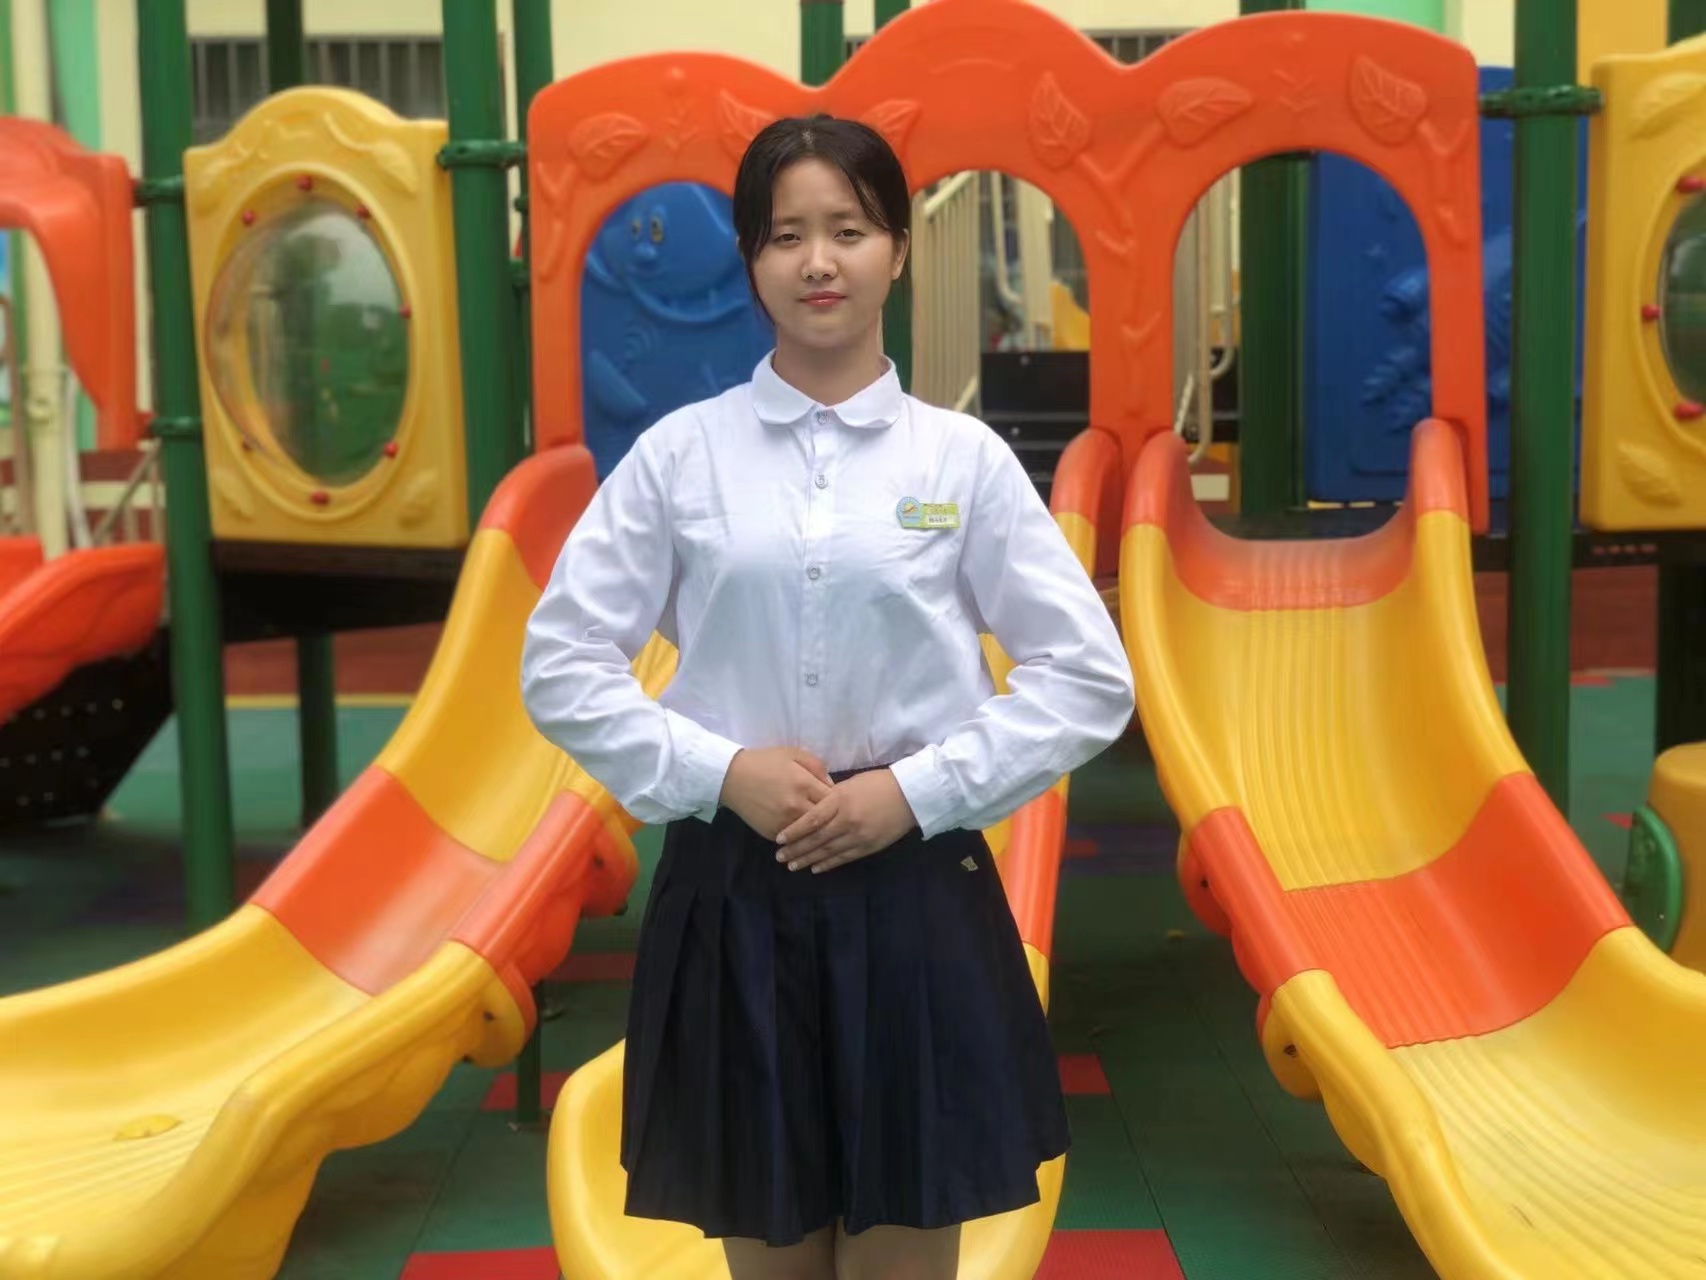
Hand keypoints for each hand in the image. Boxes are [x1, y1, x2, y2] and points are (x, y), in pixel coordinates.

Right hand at [719, 747, 832, 839]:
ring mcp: (784, 822)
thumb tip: (832, 786)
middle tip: (836, 817)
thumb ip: (817, 767)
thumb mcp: (793, 754)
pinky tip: (804, 833)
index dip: (839, 800)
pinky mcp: (772, 833)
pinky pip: (794, 839)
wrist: (732, 777)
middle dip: (832, 818)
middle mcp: (796, 806)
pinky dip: (801, 836)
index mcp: (804, 783)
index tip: (840, 801)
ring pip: (811, 833)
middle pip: (826, 819)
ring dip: (818, 831)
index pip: (834, 799)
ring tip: (823, 828)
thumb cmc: (765, 762)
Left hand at [775, 769, 917, 872]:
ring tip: (792, 866)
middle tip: (780, 857)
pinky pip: (844, 858)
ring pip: (828, 851)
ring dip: (808, 859)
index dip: (794, 831)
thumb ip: (831, 797)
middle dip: (796, 849)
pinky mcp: (868, 847)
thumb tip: (812, 807)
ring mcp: (858, 836)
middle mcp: (847, 820)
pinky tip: (816, 868)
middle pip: (816, 838)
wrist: (910, 795)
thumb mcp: (850, 783)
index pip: (811, 820)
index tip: (779, 839)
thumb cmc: (878, 783)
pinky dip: (828, 864)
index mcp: (840, 800)